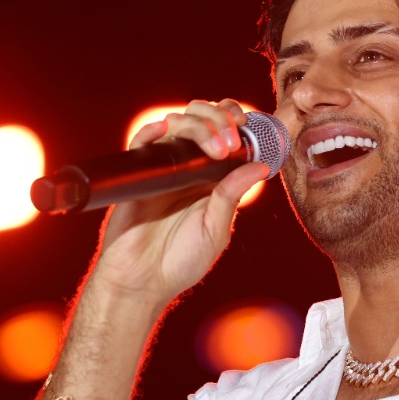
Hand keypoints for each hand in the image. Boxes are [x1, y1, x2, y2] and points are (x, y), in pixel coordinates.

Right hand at [84, 99, 269, 313]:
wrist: (142, 281)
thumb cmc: (180, 261)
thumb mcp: (215, 229)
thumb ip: (232, 196)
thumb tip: (260, 166)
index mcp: (210, 176)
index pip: (223, 132)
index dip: (233, 119)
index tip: (245, 124)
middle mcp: (187, 167)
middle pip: (201, 119)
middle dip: (219, 118)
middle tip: (230, 142)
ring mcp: (162, 168)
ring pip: (176, 124)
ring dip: (197, 125)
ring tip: (214, 147)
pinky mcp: (138, 175)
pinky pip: (142, 144)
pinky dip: (151, 130)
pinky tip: (164, 128)